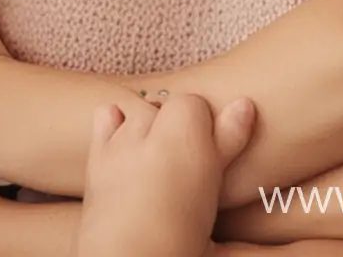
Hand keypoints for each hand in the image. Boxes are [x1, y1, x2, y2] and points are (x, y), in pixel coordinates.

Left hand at [75, 92, 254, 256]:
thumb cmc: (179, 239)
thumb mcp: (213, 184)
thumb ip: (227, 140)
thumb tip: (245, 104)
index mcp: (185, 138)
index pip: (195, 103)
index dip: (205, 127)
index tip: (210, 154)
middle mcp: (149, 132)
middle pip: (168, 105)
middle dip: (177, 125)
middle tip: (186, 165)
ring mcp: (120, 142)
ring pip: (138, 111)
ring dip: (148, 126)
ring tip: (159, 162)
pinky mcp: (97, 157)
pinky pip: (106, 116)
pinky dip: (115, 123)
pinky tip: (125, 144)